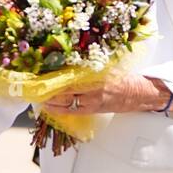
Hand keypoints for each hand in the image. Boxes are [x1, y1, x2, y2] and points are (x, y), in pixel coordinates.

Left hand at [44, 74, 168, 114]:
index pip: (69, 77)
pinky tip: (48, 106)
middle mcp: (91, 91)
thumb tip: (67, 60)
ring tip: (37, 96)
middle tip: (33, 87)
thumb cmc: (123, 77)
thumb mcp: (106, 66)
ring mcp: (91, 103)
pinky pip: (70, 111)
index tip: (40, 73)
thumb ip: (87, 66)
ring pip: (64, 104)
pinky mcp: (91, 110)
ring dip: (49, 101)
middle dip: (47, 90)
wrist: (138, 94)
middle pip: (63, 92)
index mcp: (95, 77)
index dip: (53, 77)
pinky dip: (57, 109)